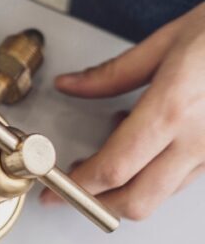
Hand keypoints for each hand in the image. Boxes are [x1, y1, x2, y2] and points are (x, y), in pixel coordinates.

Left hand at [40, 3, 204, 219]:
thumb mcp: (167, 41)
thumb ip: (112, 73)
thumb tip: (71, 85)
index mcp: (173, 107)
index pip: (114, 167)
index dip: (75, 185)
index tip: (52, 188)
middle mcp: (199, 139)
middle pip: (137, 200)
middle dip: (97, 202)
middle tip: (72, 185)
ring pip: (161, 194)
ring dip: (126, 187)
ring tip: (108, 151)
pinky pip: (185, 179)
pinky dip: (155, 173)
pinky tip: (147, 142)